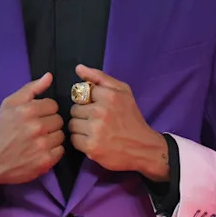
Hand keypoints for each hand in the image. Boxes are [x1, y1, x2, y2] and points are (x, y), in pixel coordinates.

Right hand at [0, 73, 63, 190]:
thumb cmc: (1, 130)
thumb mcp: (9, 104)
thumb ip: (31, 88)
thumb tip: (49, 76)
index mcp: (27, 110)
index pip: (53, 105)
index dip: (45, 110)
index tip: (36, 116)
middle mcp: (36, 127)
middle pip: (59, 120)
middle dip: (49, 123)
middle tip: (36, 130)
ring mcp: (42, 145)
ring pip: (61, 135)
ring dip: (52, 137)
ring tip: (38, 140)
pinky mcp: (45, 161)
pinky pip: (61, 150)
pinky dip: (53, 151)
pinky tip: (40, 151)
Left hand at [68, 64, 169, 180]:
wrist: (143, 148)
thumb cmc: (131, 118)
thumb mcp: (122, 92)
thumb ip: (99, 77)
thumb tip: (78, 68)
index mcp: (110, 95)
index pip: (81, 92)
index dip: (87, 101)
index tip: (98, 107)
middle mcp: (101, 111)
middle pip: (74, 109)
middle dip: (83, 114)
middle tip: (97, 121)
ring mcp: (95, 130)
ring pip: (72, 124)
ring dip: (80, 128)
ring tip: (95, 131)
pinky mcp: (91, 147)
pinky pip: (74, 139)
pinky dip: (81, 141)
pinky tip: (93, 141)